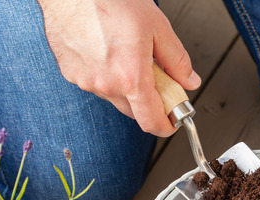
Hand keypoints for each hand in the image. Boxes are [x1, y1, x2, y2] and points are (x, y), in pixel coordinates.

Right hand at [37, 0, 199, 135]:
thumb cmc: (110, 0)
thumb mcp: (157, 27)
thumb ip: (177, 60)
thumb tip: (189, 80)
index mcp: (130, 77)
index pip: (151, 122)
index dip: (166, 126)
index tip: (172, 121)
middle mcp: (105, 85)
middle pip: (135, 111)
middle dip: (149, 101)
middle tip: (156, 77)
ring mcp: (85, 81)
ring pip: (115, 97)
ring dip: (127, 87)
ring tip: (129, 55)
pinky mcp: (70, 73)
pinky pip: (96, 84)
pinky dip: (107, 76)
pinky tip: (108, 52)